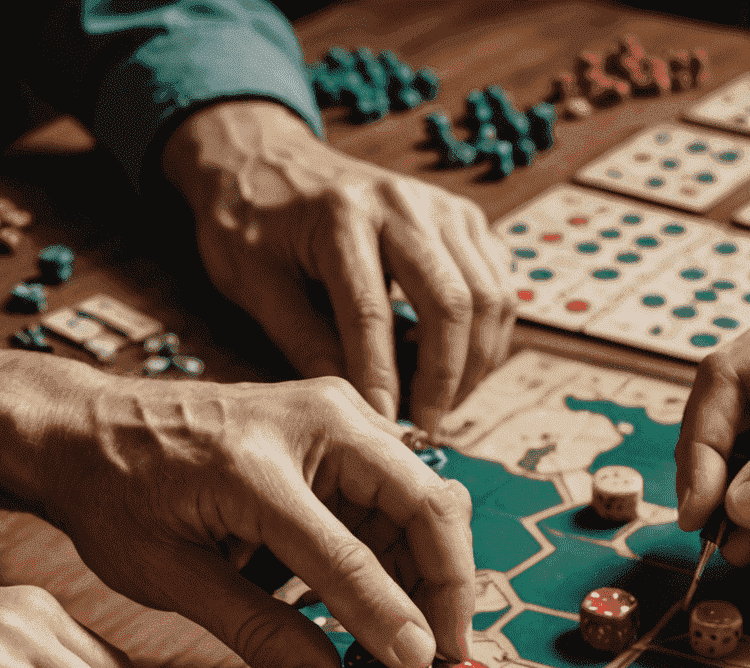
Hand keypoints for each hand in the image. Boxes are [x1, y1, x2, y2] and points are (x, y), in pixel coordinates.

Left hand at [50, 374, 474, 667]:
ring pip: (424, 503)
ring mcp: (335, 417)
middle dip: (447, 588)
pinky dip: (403, 555)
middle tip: (447, 658)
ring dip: (429, 575)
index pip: (350, 553)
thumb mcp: (169, 574)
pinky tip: (382, 603)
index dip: (394, 618)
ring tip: (416, 641)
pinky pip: (398, 499)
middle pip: (426, 506)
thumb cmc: (115, 491)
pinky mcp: (342, 431)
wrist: (86, 427)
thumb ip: (256, 631)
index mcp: (256, 460)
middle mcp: (313, 420)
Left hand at [163, 100, 514, 433]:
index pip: (373, 312)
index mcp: (342, 214)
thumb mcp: (254, 283)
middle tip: (426, 425)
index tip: (386, 427)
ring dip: (475, 363)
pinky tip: (455, 365)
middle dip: (445, 379)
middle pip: (452, 303)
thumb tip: (361, 406)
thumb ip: (304, 342)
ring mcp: (441, 206)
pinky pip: (499, 286)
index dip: (383, 378)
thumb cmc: (250, 222)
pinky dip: (488, 335)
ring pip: (490, 297)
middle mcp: (401, 202)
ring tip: (442, 401)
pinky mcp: (464, 219)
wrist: (266, 158)